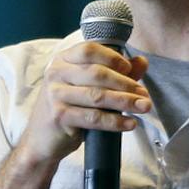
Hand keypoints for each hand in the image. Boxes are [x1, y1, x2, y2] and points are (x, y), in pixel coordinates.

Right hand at [17, 40, 151, 167]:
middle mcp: (55, 74)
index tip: (130, 69)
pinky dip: (115, 121)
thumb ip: (116, 72)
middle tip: (145, 95)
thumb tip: (142, 61)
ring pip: (98, 96)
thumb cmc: (71, 108)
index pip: (89, 50)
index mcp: (62, 60)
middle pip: (97, 73)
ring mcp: (55, 95)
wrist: (43, 138)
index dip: (113, 58)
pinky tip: (130, 123)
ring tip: (144, 107)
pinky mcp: (59, 116)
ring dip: (125, 101)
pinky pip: (93, 117)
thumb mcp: (90, 86)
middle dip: (126, 84)